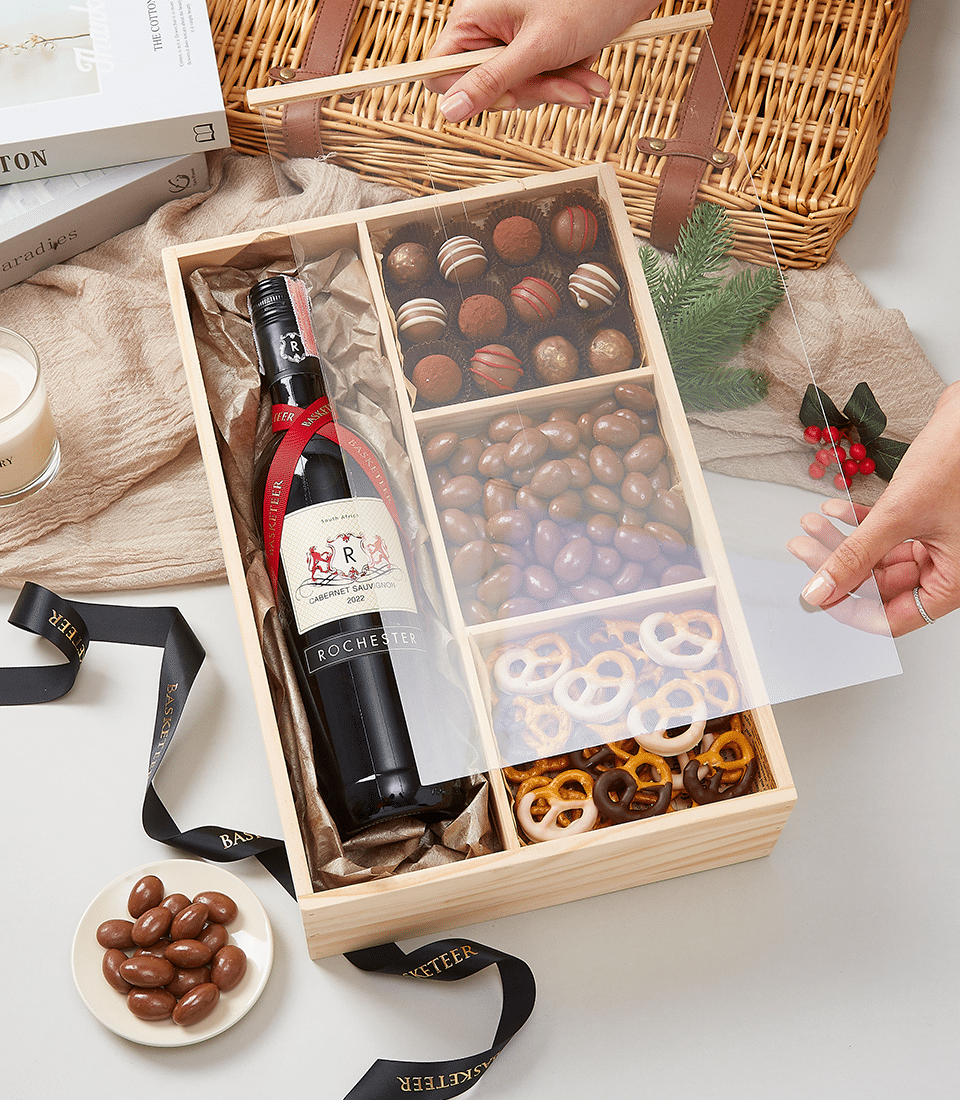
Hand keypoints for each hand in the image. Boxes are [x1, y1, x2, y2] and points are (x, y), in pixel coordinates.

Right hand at [424, 0, 659, 121]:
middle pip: (487, 86)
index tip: (506, 99)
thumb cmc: (587, 2)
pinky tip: (590, 79)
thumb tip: (449, 111)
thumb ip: (491, 82)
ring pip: (518, 89)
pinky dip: (565, 83)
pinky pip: (538, 81)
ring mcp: (511, 38)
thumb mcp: (536, 49)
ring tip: (589, 84)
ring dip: (556, 90)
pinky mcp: (534, 48)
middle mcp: (487, 26)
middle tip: (566, 89)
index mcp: (473, 16)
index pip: (441, 70)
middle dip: (533, 92)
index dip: (468, 93)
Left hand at [787, 381, 959, 634]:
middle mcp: (947, 566)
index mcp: (953, 582)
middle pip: (881, 585)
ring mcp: (937, 542)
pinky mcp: (927, 517)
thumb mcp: (900, 515)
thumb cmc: (959, 459)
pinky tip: (833, 511)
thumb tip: (821, 590)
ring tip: (810, 524)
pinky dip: (859, 522)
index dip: (850, 609)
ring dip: (842, 540)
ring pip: (879, 555)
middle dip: (837, 565)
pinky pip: (887, 531)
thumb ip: (856, 556)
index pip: (893, 618)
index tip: (816, 595)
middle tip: (803, 549)